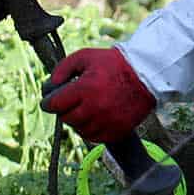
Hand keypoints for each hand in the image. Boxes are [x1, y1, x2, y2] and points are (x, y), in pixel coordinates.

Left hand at [41, 47, 155, 143]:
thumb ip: (63, 68)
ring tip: (85, 108)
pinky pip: (95, 137)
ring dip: (78, 120)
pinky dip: (91, 129)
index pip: (55, 105)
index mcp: (85, 89)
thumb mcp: (85, 56)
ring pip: (80, 130)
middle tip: (70, 102)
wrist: (145, 75)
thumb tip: (51, 84)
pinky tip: (95, 117)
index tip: (49, 101)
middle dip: (64, 110)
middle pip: (66, 119)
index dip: (48, 103)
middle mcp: (94, 109)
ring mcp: (107, 122)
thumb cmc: (113, 64)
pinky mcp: (117, 131)